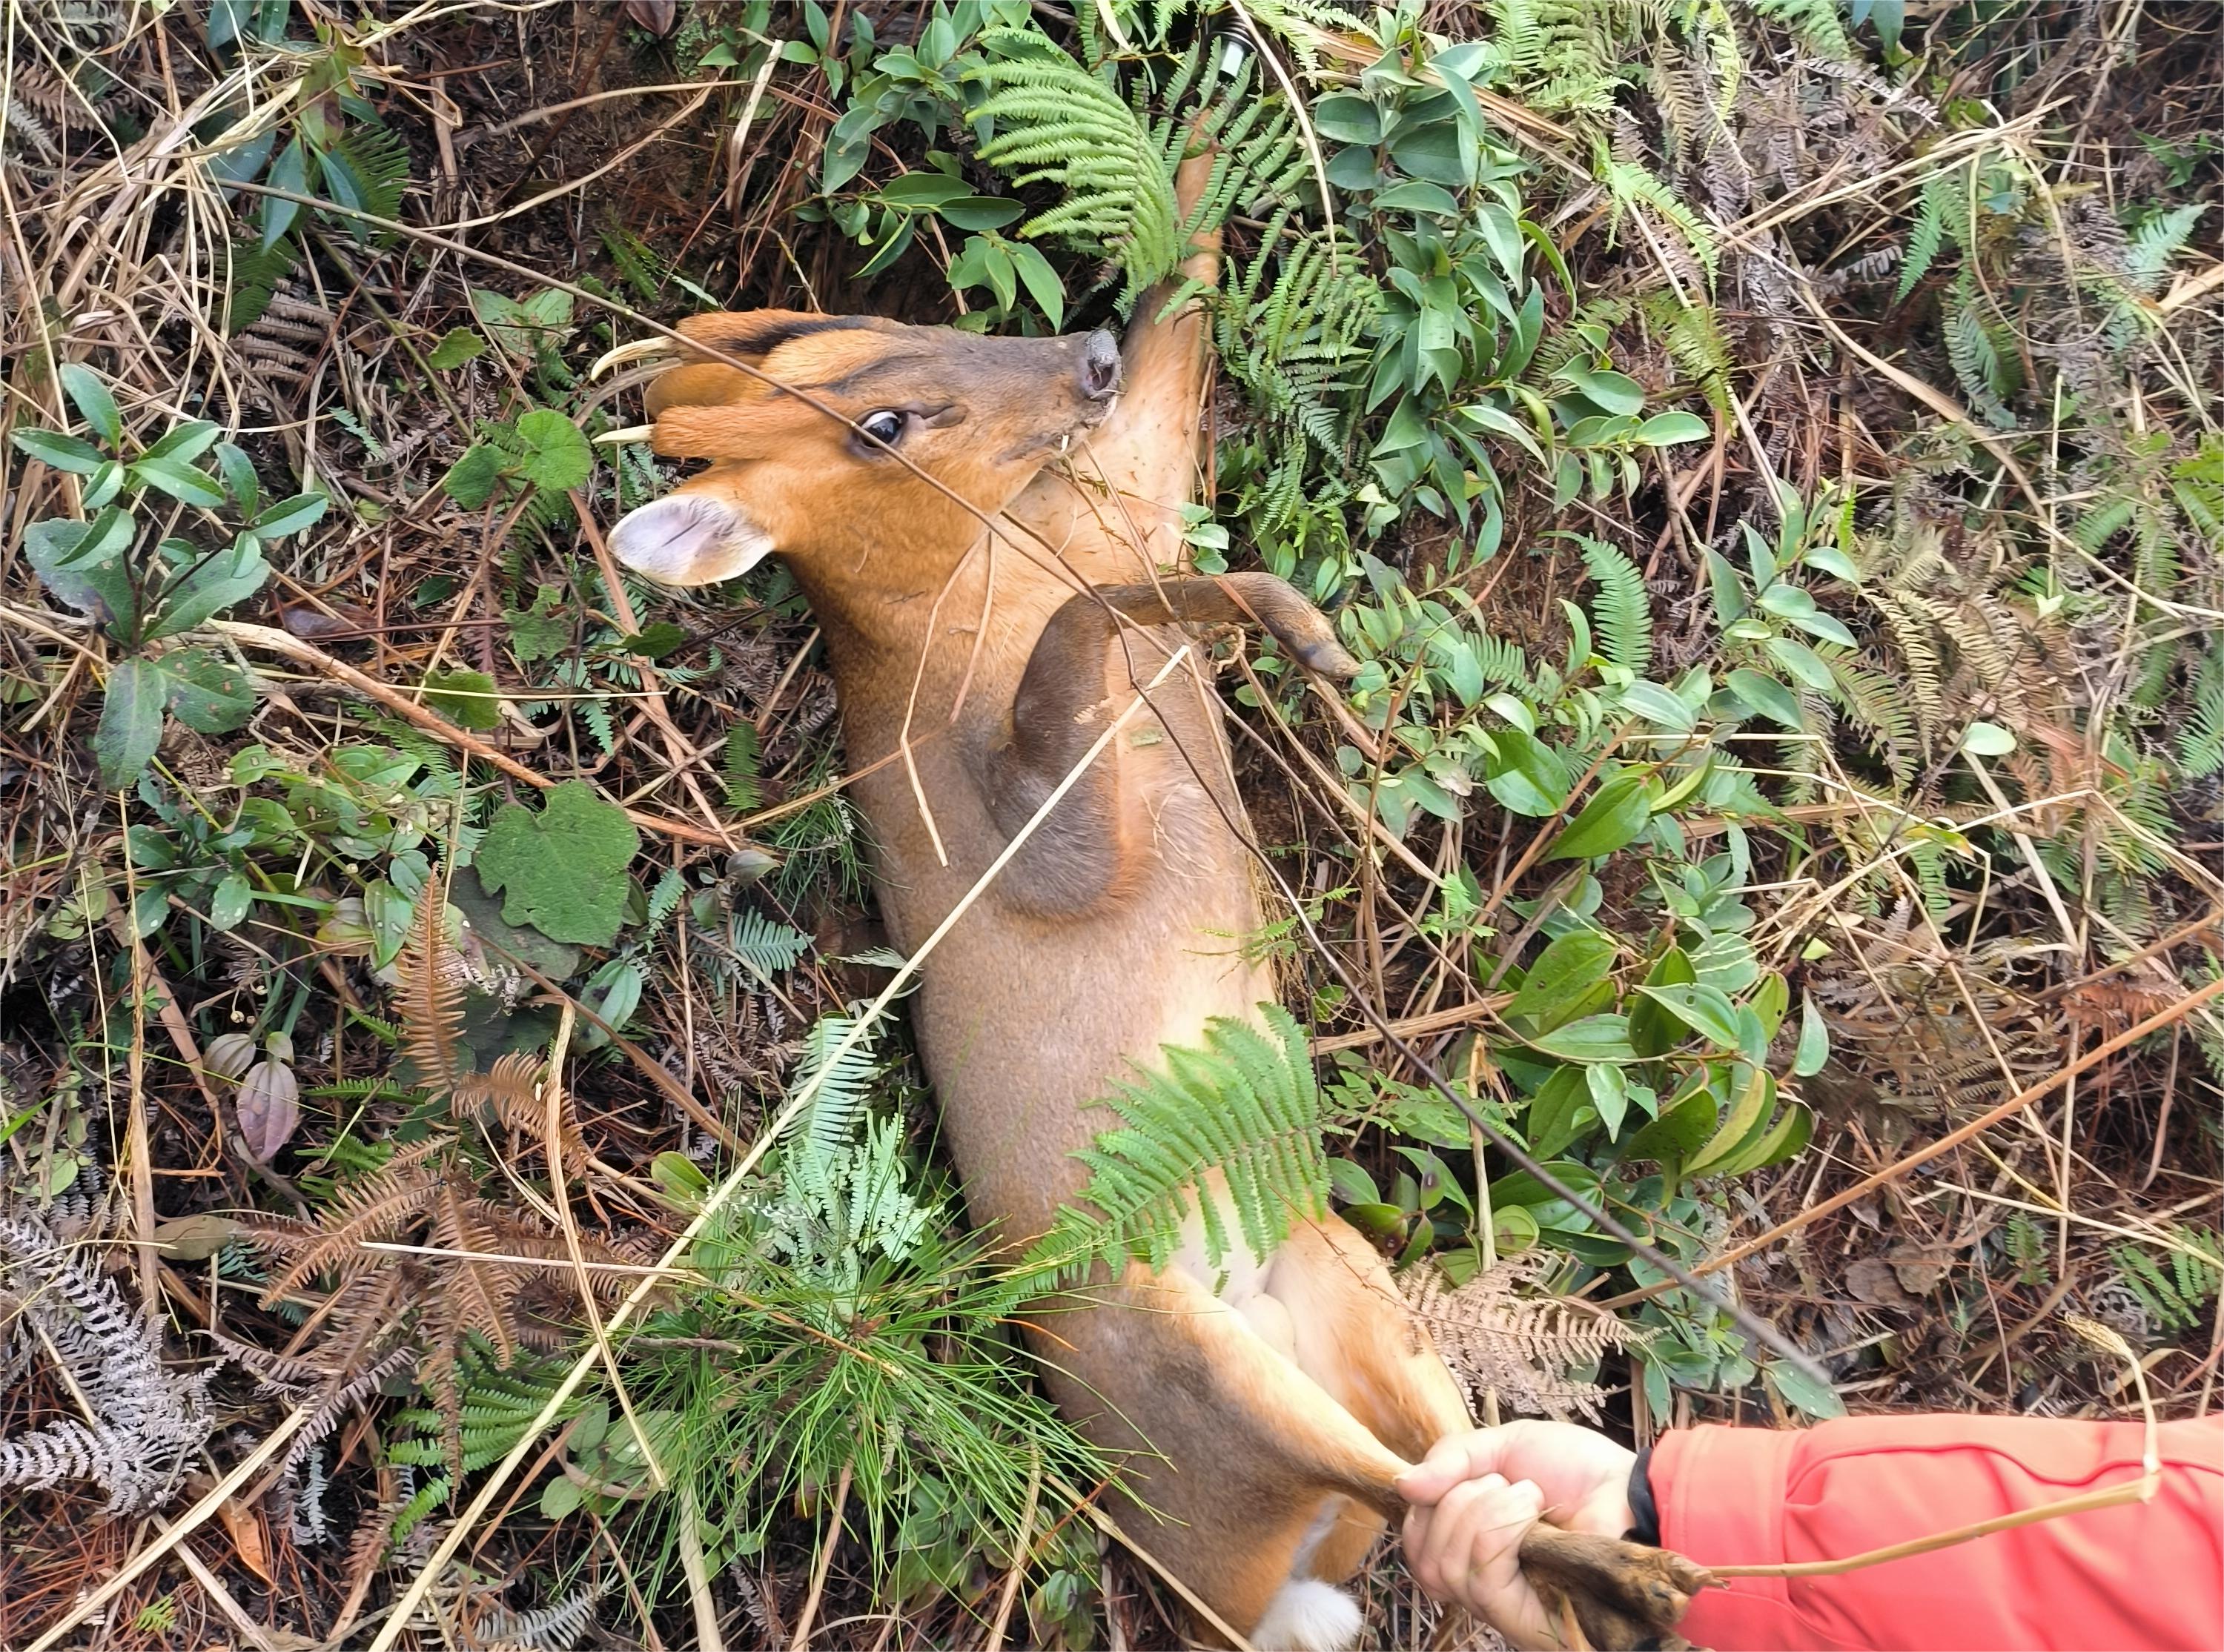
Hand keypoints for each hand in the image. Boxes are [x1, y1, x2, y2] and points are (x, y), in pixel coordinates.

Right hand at [1396, 1421, 1638, 1649]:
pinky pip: (1482, 1575)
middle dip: (1457, 1501)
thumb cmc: (1575, 1469)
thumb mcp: (1501, 1445)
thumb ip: (1451, 1460)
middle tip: (1503, 1483)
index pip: (1416, 1545)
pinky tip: (1533, 1514)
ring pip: (1448, 1566)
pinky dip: (1500, 1528)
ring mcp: (1502, 1603)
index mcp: (1469, 1544)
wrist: (1629, 1488)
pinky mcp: (1526, 1617)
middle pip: (1423, 1557)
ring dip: (1484, 1512)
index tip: (1462, 1477)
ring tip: (1527, 1496)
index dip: (1426, 1507)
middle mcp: (1479, 1580)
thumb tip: (1402, 1485)